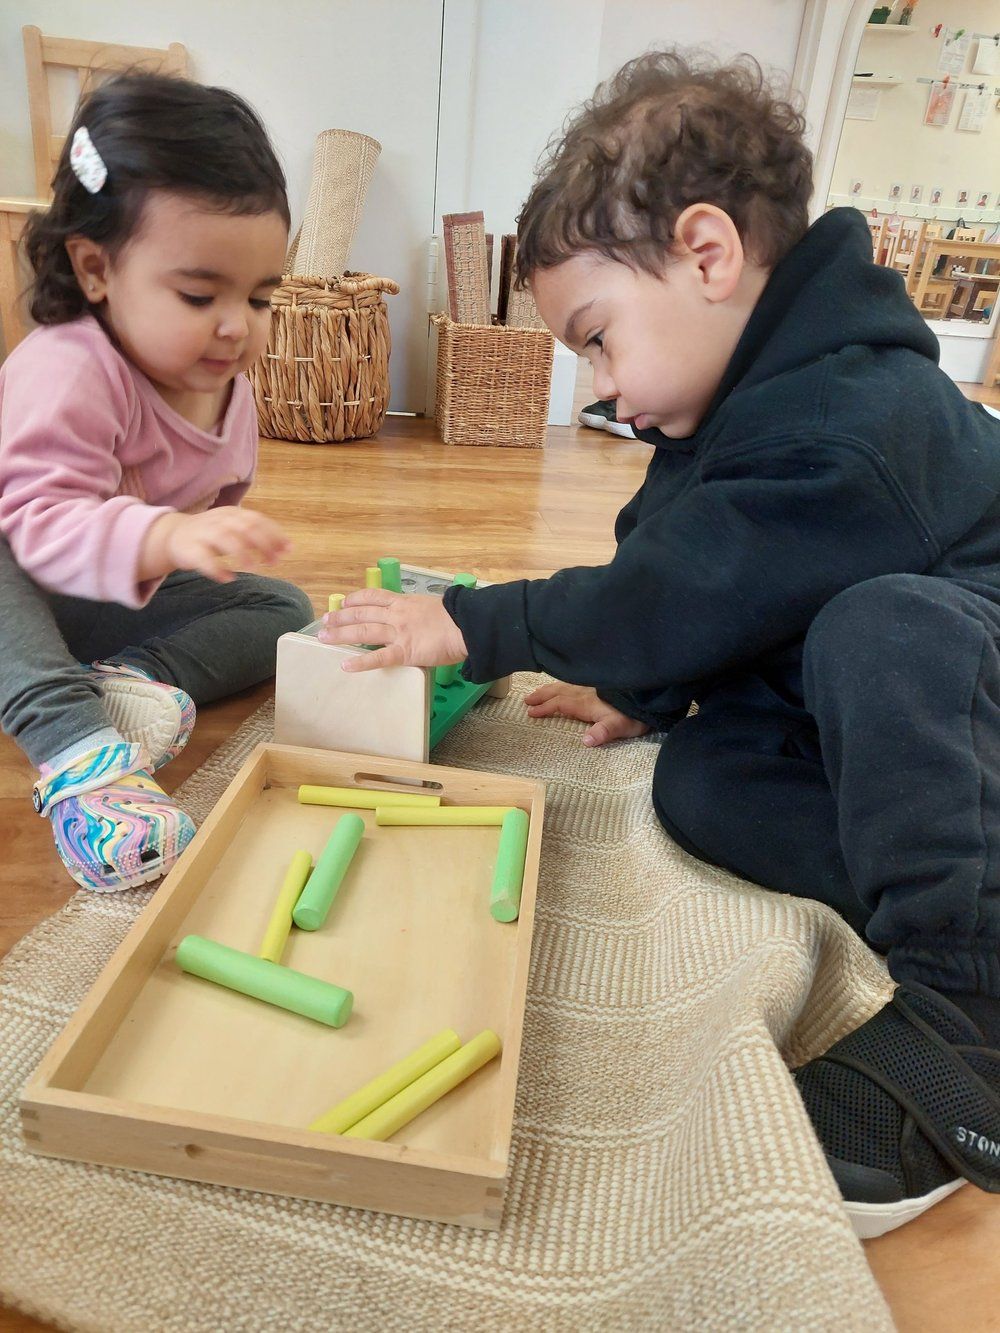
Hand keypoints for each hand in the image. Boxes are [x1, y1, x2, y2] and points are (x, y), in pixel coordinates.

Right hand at [141, 507, 289, 582]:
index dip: (274, 534)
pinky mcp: (189, 550)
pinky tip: (228, 578)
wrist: (174, 536)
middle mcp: (219, 521)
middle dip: (263, 544)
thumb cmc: (213, 534)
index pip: (257, 520)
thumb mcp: (236, 529)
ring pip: (224, 539)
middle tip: (274, 562)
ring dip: (241, 553)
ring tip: (253, 567)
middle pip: (244, 528)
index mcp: (233, 514)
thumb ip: (259, 536)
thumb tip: (287, 548)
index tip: (287, 550)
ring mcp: (203, 534)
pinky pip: (203, 558)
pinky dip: (216, 568)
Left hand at [319, 590, 467, 671]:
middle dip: (341, 617)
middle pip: (362, 613)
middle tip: (325, 621)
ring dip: (341, 635)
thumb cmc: (458, 617)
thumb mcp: (434, 606)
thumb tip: (419, 617)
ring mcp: (399, 633)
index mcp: (404, 602)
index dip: (356, 599)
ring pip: (363, 632)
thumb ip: (420, 611)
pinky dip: (360, 662)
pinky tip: (345, 665)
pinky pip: (378, 658)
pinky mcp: (405, 652)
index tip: (343, 602)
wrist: (467, 626)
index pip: (374, 597)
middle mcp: (397, 615)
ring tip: (324, 638)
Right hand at [524, 682, 649, 746]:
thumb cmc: (635, 714)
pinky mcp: (600, 683)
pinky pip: (575, 681)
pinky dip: (564, 683)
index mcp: (586, 703)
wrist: (651, 695)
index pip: (560, 704)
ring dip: (550, 689)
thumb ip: (603, 732)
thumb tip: (585, 741)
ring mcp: (592, 686)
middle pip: (559, 692)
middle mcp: (586, 692)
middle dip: (542, 696)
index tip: (530, 712)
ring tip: (538, 691)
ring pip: (565, 685)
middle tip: (527, 700)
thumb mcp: (620, 726)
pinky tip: (565, 684)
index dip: (545, 708)